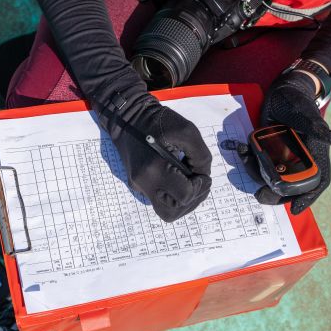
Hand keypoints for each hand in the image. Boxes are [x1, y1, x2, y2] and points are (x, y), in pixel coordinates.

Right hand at [91, 70, 211, 221]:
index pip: (184, 196)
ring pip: (166, 211)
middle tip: (198, 182)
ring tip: (191, 183)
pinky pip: (160, 200)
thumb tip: (203, 175)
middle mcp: (144, 183)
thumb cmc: (157, 121)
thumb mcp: (187, 131)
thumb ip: (201, 156)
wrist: (127, 117)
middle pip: (173, 212)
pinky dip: (174, 195)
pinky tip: (179, 178)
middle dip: (192, 200)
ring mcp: (139, 186)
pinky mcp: (138, 185)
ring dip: (184, 202)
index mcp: (154, 169)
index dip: (199, 187)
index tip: (200, 173)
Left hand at [241, 71, 330, 214]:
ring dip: (256, 173)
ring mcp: (282, 155)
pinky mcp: (267, 149)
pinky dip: (248, 160)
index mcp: (314, 154)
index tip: (295, 210)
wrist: (281, 89)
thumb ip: (318, 129)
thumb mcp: (307, 114)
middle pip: (290, 185)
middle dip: (275, 193)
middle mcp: (298, 158)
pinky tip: (241, 149)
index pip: (316, 181)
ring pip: (270, 176)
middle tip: (261, 196)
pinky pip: (258, 163)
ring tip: (247, 158)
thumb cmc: (299, 100)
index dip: (308, 197)